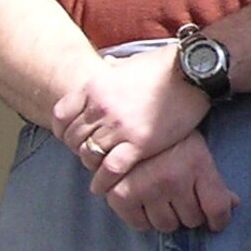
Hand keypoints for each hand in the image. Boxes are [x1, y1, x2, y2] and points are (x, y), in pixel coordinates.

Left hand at [53, 45, 207, 175]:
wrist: (189, 71)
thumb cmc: (161, 66)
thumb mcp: (127, 64)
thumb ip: (111, 70)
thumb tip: (106, 65)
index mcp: (94, 87)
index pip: (61, 116)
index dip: (64, 131)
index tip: (74, 138)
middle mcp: (101, 107)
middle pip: (74, 138)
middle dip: (79, 149)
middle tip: (90, 156)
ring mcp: (119, 126)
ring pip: (90, 155)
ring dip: (92, 165)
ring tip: (99, 171)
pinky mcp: (139, 143)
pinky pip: (111, 168)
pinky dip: (105, 180)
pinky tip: (106, 186)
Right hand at [98, 130, 238, 233]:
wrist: (130, 119)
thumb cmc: (169, 136)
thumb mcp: (196, 149)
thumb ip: (214, 180)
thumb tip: (233, 204)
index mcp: (195, 163)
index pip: (216, 207)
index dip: (220, 220)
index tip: (215, 222)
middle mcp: (172, 178)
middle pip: (192, 219)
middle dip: (190, 212)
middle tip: (182, 198)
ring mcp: (146, 188)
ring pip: (167, 225)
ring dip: (169, 217)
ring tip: (164, 200)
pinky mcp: (122, 196)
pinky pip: (141, 225)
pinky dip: (145, 219)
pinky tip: (146, 204)